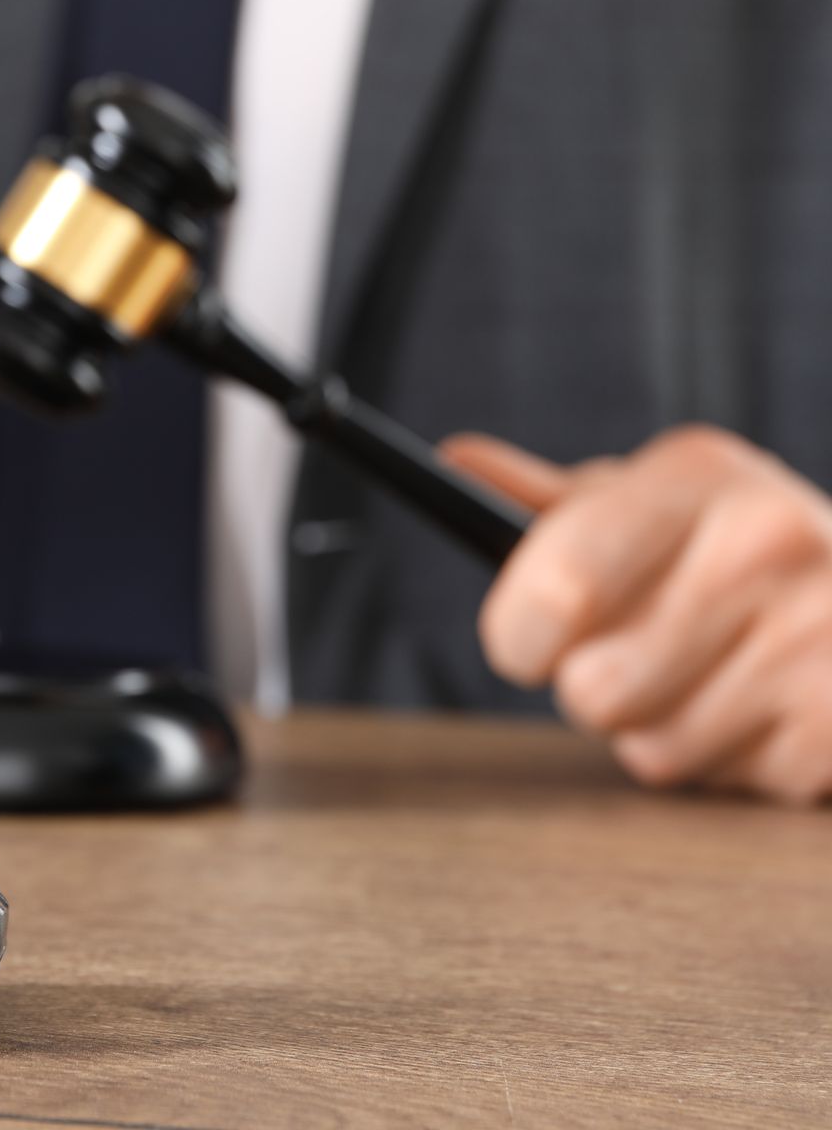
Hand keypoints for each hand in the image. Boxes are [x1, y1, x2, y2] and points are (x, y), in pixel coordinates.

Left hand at [445, 426, 831, 805]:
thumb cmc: (730, 552)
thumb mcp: (651, 507)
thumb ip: (550, 504)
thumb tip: (452, 463)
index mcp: (695, 476)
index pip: (559, 586)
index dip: (517, 635)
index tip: (525, 643)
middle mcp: (766, 540)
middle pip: (593, 688)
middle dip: (592, 688)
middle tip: (637, 656)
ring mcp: (820, 631)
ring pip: (650, 748)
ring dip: (660, 731)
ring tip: (710, 677)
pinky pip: (728, 783)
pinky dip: (731, 762)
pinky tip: (763, 707)